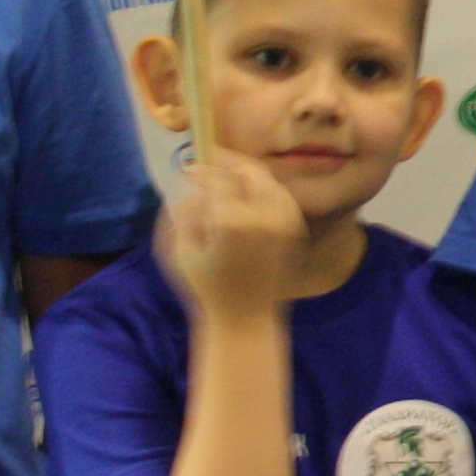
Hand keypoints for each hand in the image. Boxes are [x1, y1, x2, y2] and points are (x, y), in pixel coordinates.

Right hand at [156, 144, 303, 318]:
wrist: (246, 317)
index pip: (217, 179)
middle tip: (211, 158)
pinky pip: (281, 196)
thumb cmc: (206, 287)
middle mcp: (263, 216)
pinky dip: (265, 187)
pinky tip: (249, 191)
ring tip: (228, 173)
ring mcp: (284, 221)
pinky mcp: (294, 229)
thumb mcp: (181, 250)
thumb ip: (184, 212)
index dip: (202, 169)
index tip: (189, 169)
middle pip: (248, 170)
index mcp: (232, 221)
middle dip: (228, 161)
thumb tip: (191, 186)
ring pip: (267, 180)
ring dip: (246, 172)